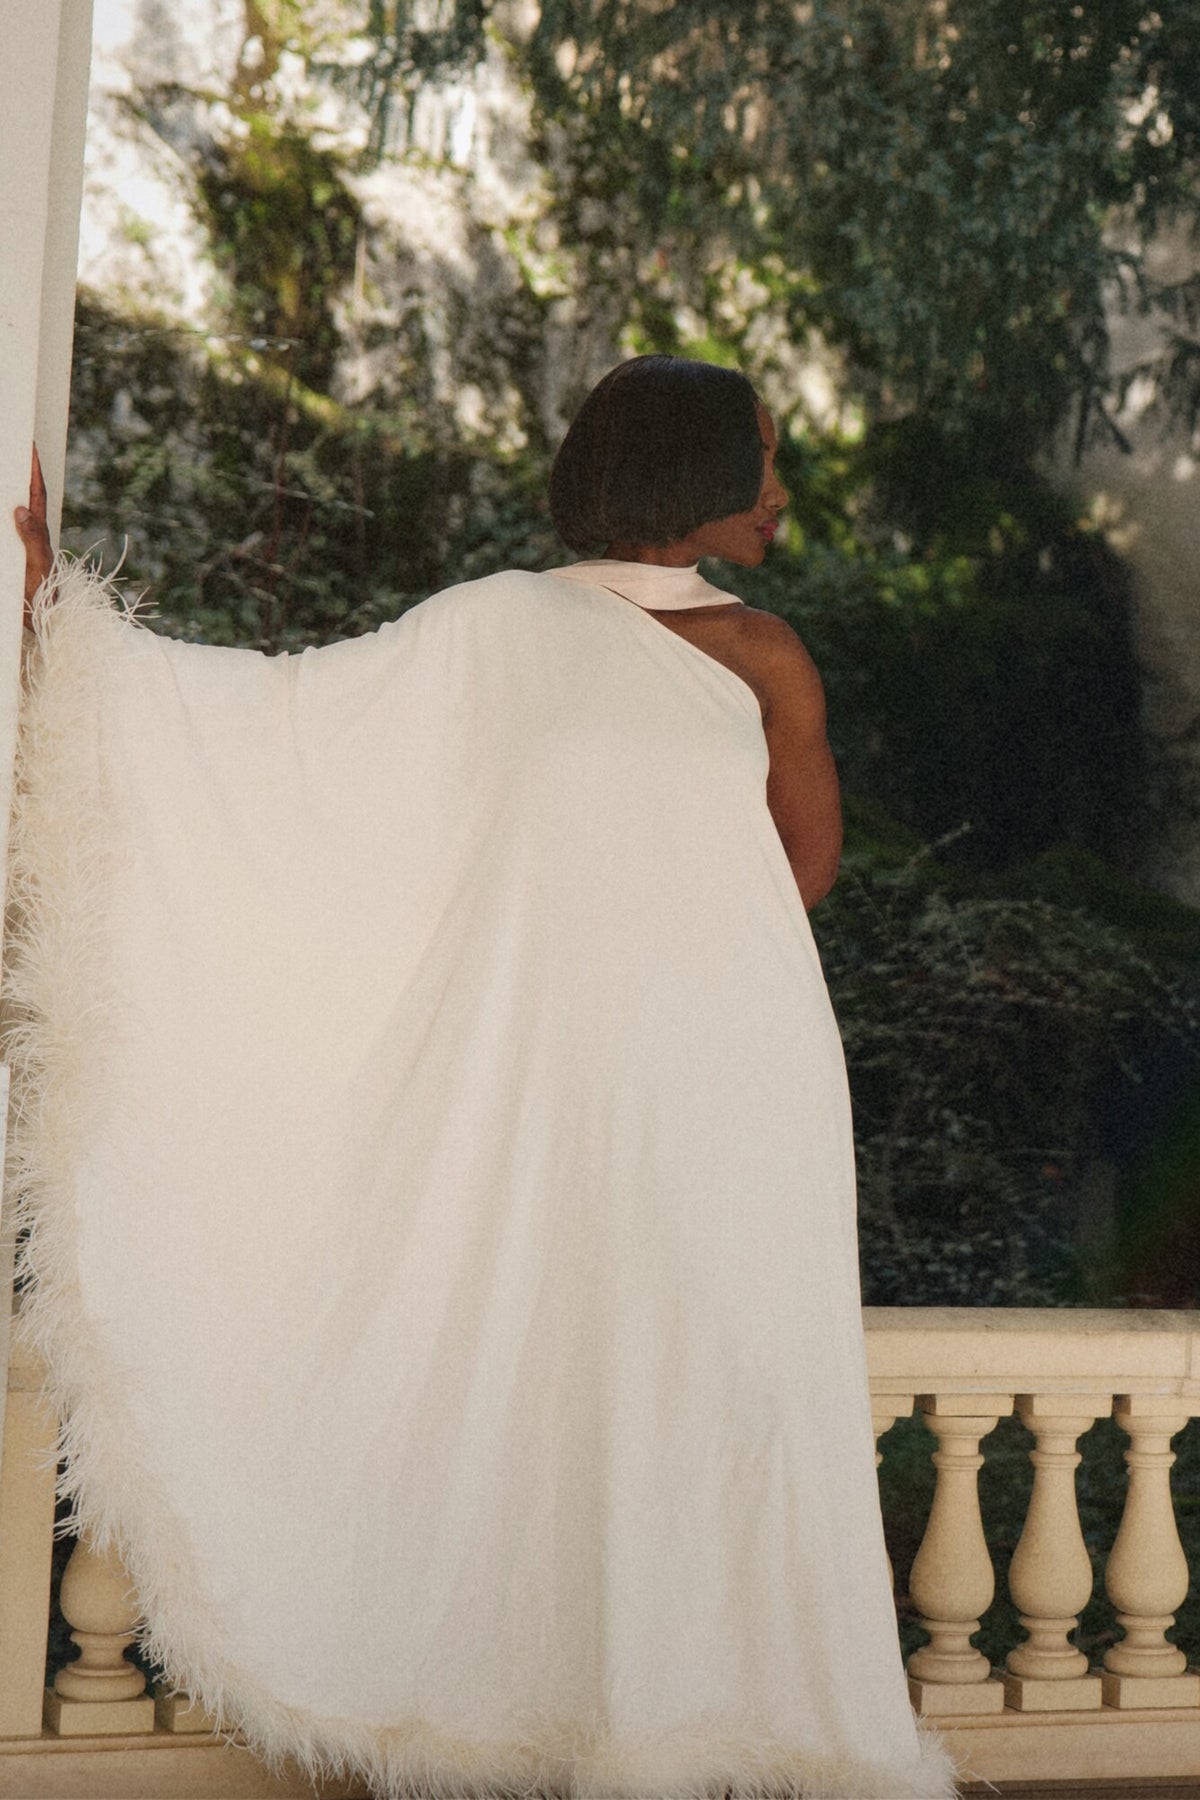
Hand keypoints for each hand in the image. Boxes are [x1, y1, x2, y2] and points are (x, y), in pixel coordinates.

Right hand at [14, 445, 54, 626]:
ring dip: (6, 492)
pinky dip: (3, 513)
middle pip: (21, 495)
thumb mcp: (37, 564)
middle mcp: (28, 529)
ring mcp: (17, 539)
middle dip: (17, 473)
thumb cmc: (41, 591)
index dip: (34, 470)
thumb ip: (32, 538)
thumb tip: (21, 509)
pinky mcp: (9, 549)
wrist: (36, 616)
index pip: (36, 494)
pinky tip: (4, 508)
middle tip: (10, 448)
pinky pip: (4, 525)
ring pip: (9, 508)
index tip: (30, 446)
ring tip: (2, 470)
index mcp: (39, 529)